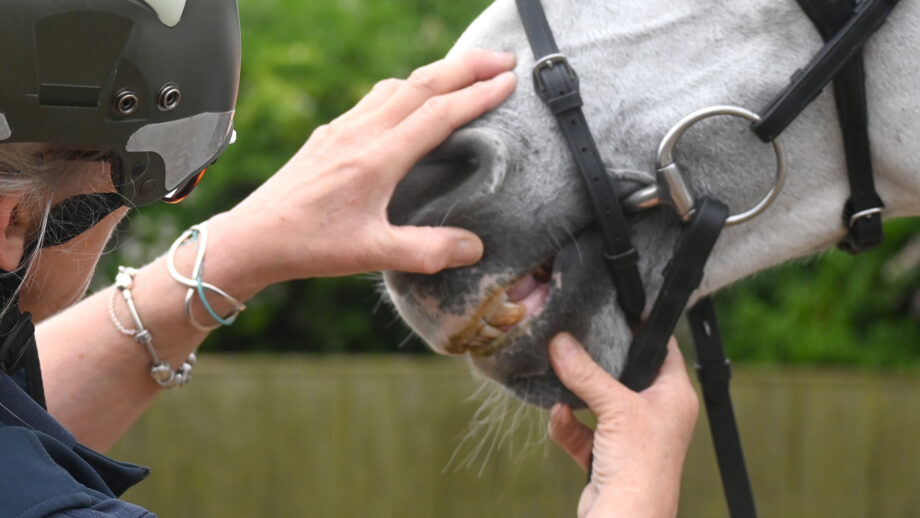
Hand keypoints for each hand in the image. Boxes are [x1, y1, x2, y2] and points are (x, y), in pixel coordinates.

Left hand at [214, 49, 516, 286]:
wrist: (252, 237)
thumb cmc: (309, 246)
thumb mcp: (373, 254)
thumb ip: (427, 251)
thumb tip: (475, 247)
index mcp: (376, 158)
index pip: (438, 114)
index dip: (477, 96)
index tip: (509, 82)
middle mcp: (360, 133)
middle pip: (421, 84)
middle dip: (466, 66)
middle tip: (503, 59)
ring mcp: (342, 129)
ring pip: (397, 85)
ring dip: (436, 72)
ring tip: (466, 72)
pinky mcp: (329, 135)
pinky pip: (375, 98)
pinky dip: (406, 88)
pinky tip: (411, 99)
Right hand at [547, 334, 698, 517]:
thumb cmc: (642, 467)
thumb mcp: (616, 407)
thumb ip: (586, 373)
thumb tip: (561, 342)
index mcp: (674, 396)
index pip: (663, 349)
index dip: (643, 328)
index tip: (617, 309)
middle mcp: (656, 413)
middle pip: (624, 374)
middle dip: (597, 362)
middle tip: (575, 339)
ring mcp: (631, 435)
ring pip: (599, 401)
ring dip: (577, 394)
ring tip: (559, 375)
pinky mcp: (607, 455)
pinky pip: (582, 429)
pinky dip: (568, 423)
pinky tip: (558, 415)